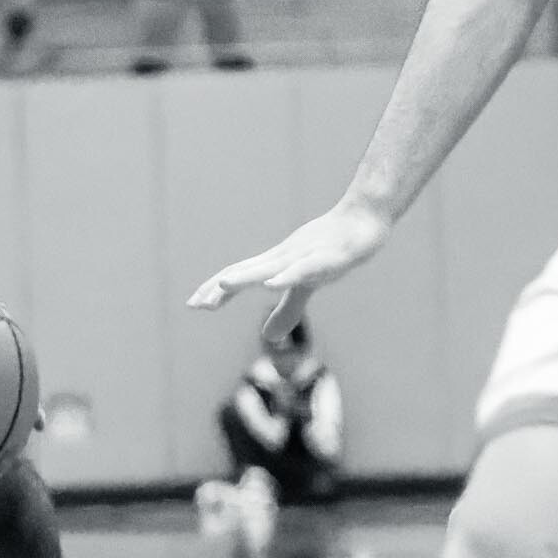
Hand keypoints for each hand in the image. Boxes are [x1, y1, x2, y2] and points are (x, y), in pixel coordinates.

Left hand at [188, 200, 391, 345]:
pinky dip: (287, 276)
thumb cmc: (333, 248)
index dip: (216, 290)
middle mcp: (284, 258)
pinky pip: (304, 268)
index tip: (193, 304)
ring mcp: (305, 256)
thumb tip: (267, 337)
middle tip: (196, 304)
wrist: (364, 220)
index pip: (239, 275)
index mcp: (277, 265)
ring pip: (270, 267)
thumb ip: (287, 310)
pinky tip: (272, 283)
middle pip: (246, 271)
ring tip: (222, 285)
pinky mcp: (328, 258)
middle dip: (220, 288)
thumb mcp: (307, 286)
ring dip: (246, 277)